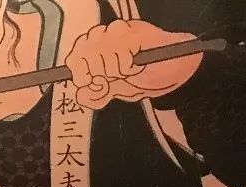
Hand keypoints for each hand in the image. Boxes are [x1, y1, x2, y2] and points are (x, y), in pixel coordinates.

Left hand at [66, 20, 202, 109]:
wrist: (172, 74)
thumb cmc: (142, 79)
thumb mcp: (113, 93)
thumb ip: (94, 96)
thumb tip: (80, 93)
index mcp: (93, 49)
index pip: (73, 58)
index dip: (81, 74)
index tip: (94, 82)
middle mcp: (103, 36)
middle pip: (83, 54)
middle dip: (99, 74)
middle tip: (116, 77)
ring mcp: (118, 31)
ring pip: (101, 52)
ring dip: (115, 70)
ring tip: (128, 71)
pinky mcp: (134, 31)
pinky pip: (119, 52)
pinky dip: (127, 65)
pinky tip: (136, 65)